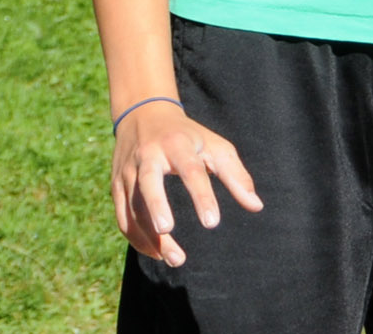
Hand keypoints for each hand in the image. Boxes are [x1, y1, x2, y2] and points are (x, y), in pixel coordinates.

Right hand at [111, 100, 261, 267]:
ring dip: (150, 234)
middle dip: (156, 204)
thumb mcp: (215, 146)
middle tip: (167, 229)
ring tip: (176, 259)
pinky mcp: (116, 183)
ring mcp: (129, 169)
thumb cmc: (188, 136)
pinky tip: (157, 253)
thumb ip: (236, 176)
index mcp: (177, 143)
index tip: (212, 222)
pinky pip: (122, 215)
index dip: (201, 195)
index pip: (191, 169)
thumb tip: (256, 206)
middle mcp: (149, 154)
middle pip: (148, 180)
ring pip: (133, 205)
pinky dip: (137, 237)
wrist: (143, 114)